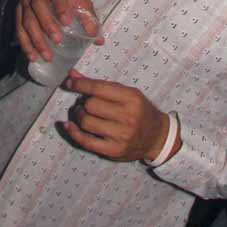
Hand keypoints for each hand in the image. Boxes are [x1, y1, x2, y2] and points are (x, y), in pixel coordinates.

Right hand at [16, 0, 101, 61]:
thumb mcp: (80, 1)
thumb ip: (89, 18)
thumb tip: (98, 40)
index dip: (61, 6)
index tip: (67, 22)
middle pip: (38, 4)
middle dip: (47, 24)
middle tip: (57, 41)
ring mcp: (26, 0)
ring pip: (27, 19)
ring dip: (36, 39)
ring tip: (47, 55)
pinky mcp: (19, 12)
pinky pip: (19, 29)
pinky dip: (26, 44)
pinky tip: (33, 56)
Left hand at [62, 72, 177, 162]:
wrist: (157, 137)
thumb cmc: (140, 111)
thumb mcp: (127, 93)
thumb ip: (101, 86)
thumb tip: (73, 76)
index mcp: (131, 98)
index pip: (98, 88)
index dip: (80, 84)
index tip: (70, 82)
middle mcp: (127, 117)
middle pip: (90, 106)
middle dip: (83, 103)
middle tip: (85, 103)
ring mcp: (121, 136)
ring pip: (86, 122)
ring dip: (79, 116)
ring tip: (83, 114)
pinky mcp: (113, 151)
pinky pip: (86, 141)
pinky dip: (73, 132)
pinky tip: (69, 125)